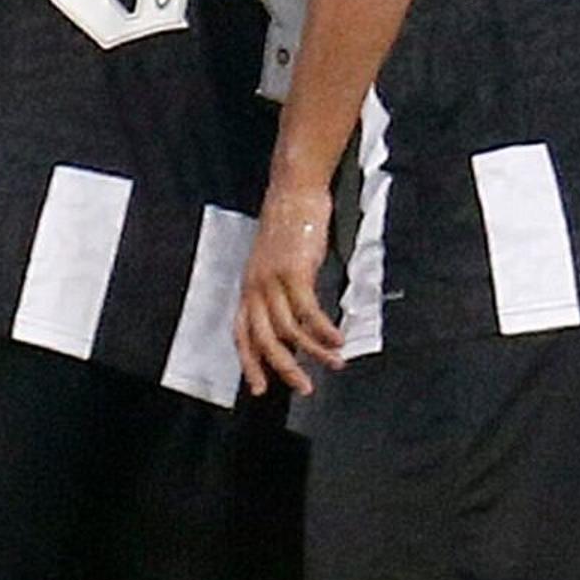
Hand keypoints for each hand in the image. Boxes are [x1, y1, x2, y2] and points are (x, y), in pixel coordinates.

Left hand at [233, 180, 342, 395]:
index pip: (242, 334)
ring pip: (289, 330)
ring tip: (335, 363)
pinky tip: (337, 339)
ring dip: (314, 352)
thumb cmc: (289, 225)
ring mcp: (273, 280)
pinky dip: (323, 330)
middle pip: (264, 340)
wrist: (294, 191)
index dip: (250, 363)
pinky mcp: (294, 272)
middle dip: (284, 368)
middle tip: (304, 387)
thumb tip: (294, 323)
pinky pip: (308, 312)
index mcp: (248, 287)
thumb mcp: (277, 263)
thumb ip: (279, 292)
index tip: (260, 388)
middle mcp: (255, 287)